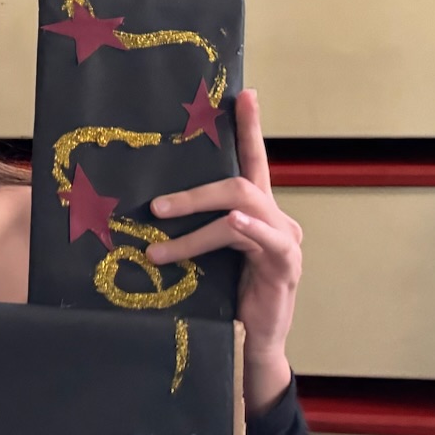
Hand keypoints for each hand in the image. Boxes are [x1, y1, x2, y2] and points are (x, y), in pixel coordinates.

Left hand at [148, 89, 302, 412]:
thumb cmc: (229, 294)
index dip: (250, 127)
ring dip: (195, 225)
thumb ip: (195, 227)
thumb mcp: (209, 255)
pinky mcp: (285, 264)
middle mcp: (276, 219)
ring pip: (240, 212)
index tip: (243, 93)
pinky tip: (230, 226)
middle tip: (155, 207)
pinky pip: (263, 240)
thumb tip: (149, 206)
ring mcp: (284, 240)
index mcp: (257, 211)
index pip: (254, 161)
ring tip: (158, 248)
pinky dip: (243, 232)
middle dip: (194, 192)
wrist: (256, 341)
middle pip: (240, 184)